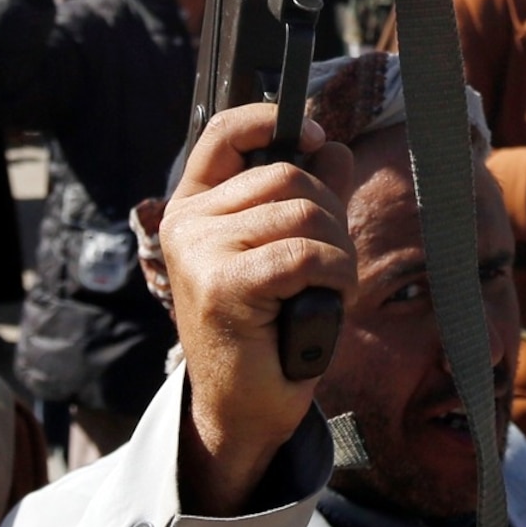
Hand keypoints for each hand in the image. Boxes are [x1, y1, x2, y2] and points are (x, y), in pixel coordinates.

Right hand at [160, 105, 357, 516]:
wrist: (242, 408)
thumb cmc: (266, 330)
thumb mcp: (288, 250)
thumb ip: (306, 196)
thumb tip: (331, 145)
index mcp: (194, 206)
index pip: (223, 132)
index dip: (271, 118)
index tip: (315, 134)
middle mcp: (186, 222)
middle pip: (288, 174)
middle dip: (331, 214)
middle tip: (331, 264)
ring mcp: (199, 251)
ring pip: (304, 212)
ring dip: (339, 251)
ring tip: (325, 288)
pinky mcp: (223, 284)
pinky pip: (308, 254)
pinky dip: (336, 275)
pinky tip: (328, 301)